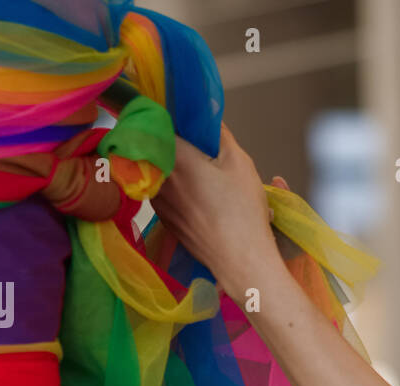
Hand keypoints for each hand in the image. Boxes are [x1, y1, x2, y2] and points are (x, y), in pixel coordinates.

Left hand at [150, 125, 283, 299]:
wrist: (239, 259)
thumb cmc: (242, 211)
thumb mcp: (239, 162)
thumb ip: (219, 134)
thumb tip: (207, 118)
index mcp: (174, 157)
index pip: (157, 122)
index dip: (167, 113)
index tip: (180, 113)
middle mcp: (159, 177)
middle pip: (156, 146)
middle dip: (172, 138)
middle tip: (196, 141)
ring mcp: (158, 201)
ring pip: (159, 170)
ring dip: (172, 163)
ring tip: (201, 169)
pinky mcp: (164, 218)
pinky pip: (163, 191)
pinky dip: (174, 185)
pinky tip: (198, 193)